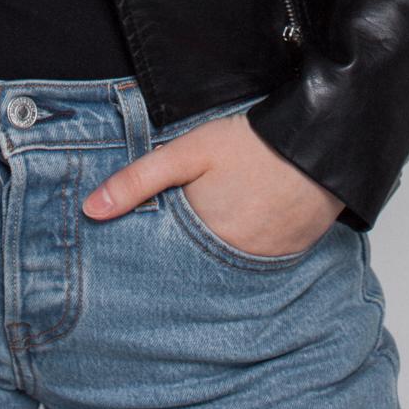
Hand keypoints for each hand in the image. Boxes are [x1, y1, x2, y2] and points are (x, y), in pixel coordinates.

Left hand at [82, 108, 344, 256]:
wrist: (318, 143)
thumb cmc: (250, 145)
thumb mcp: (188, 152)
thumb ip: (139, 180)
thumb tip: (91, 210)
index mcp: (203, 241)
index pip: (164, 261)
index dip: (151, 250)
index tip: (136, 246)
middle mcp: (233, 263)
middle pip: (195, 265)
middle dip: (182, 252)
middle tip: (182, 225)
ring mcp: (264, 262)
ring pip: (225, 264)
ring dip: (214, 249)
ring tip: (211, 222)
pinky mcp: (289, 255)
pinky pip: (257, 260)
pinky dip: (245, 245)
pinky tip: (242, 221)